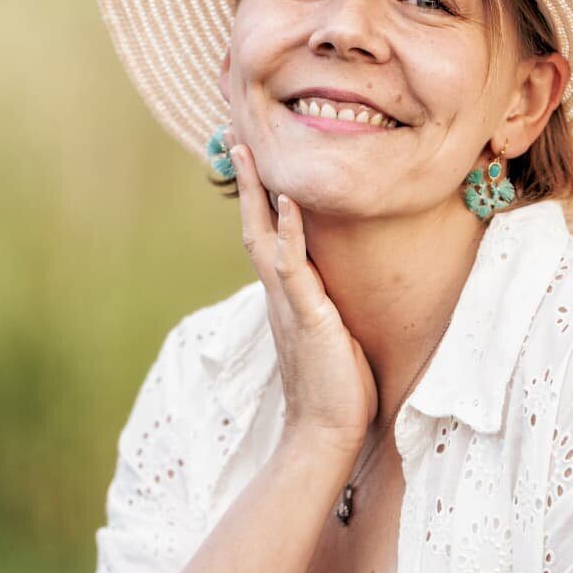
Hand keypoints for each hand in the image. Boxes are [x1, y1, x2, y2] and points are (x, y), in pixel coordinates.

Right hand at [225, 132, 377, 455]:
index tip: (255, 162)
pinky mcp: (306, 315)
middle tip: (235, 139)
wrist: (327, 433)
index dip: (259, 200)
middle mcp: (279, 296)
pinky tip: (286, 198)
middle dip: (247, 183)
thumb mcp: (330, 336)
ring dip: (256, 192)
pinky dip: (288, 229)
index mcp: (287, 299)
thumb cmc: (336, 391)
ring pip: (263, 237)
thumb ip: (323, 308)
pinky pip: (292, 265)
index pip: (265, 238)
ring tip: (249, 151)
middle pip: (253, 227)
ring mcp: (289, 304)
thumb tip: (331, 293)